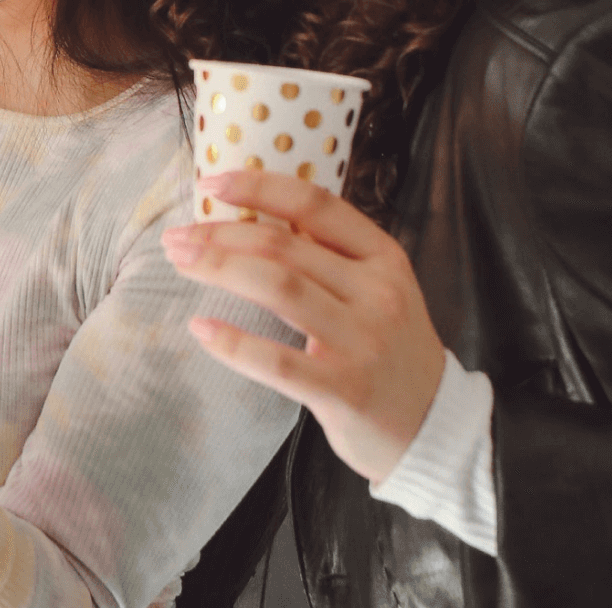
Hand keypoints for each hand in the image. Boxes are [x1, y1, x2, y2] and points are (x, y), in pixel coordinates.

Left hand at [162, 169, 445, 484]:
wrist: (435, 428)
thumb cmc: (389, 351)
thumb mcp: (376, 290)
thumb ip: (329, 256)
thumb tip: (253, 214)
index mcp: (383, 257)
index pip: (317, 204)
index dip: (260, 186)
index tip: (213, 182)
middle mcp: (377, 292)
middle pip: (284, 245)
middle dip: (220, 234)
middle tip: (177, 238)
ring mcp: (363, 341)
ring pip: (278, 286)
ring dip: (219, 268)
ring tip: (180, 262)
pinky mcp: (344, 390)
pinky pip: (278, 361)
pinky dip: (233, 342)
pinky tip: (200, 328)